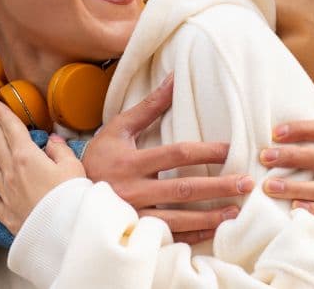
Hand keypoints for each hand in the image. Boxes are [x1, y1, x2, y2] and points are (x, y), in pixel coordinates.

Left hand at [0, 99, 85, 234]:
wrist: (63, 230)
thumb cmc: (71, 196)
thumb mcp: (72, 165)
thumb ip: (60, 149)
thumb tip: (52, 140)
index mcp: (27, 157)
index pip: (12, 129)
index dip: (3, 114)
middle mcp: (11, 171)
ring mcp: (6, 192)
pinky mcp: (5, 211)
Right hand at [83, 74, 254, 243]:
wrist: (66, 195)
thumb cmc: (99, 157)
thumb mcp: (120, 128)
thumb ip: (149, 106)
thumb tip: (174, 77)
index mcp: (132, 162)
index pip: (176, 154)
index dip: (206, 151)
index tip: (231, 150)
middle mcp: (134, 190)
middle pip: (183, 189)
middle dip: (218, 187)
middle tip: (247, 183)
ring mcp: (134, 215)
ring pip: (178, 219)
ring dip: (211, 216)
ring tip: (237, 210)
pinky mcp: (135, 234)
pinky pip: (168, 238)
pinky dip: (192, 236)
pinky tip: (214, 230)